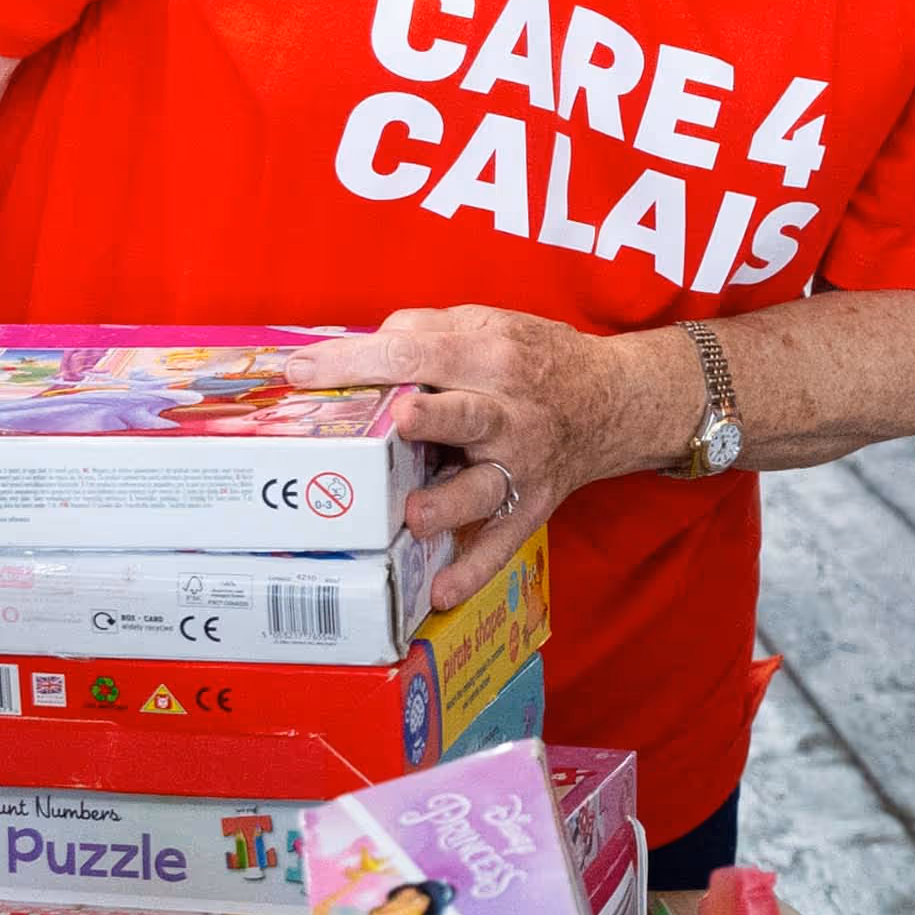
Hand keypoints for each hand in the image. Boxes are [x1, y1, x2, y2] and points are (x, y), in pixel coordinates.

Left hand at [280, 309, 677, 605]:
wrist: (614, 401)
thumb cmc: (537, 359)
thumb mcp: (490, 322)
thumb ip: (425, 328)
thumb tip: (359, 348)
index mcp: (492, 356)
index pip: (419, 353)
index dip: (359, 361)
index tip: (301, 371)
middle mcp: (507, 411)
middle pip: (465, 414)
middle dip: (431, 419)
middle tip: (398, 420)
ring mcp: (519, 463)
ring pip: (482, 486)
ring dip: (449, 501)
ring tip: (414, 515)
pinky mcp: (530, 505)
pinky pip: (501, 543)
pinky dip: (473, 571)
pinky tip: (439, 593)